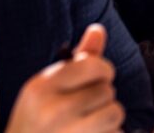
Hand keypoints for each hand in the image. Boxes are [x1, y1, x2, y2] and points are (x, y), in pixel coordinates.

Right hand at [5, 24, 124, 132]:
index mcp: (41, 88)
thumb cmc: (37, 120)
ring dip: (109, 118)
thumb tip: (98, 29)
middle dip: (102, 97)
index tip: (99, 78)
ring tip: (91, 123)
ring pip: (115, 112)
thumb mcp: (48, 88)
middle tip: (85, 108)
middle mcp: (52, 111)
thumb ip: (78, 60)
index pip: (92, 65)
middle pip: (106, 90)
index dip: (103, 69)